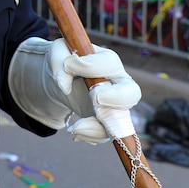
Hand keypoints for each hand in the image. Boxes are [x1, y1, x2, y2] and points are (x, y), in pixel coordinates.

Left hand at [8, 37, 140, 143]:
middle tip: (94, 99)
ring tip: (76, 127)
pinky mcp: (107, 121)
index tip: (69, 66)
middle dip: (115, 99)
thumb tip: (64, 85)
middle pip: (132, 93)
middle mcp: (118, 83)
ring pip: (120, 120)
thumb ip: (58, 61)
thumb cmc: (64, 62)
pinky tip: (75, 130)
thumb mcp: (56, 53)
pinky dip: (90, 135)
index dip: (90, 66)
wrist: (62, 81)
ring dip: (99, 126)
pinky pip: (106, 133)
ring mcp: (115, 105)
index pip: (109, 63)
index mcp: (108, 61)